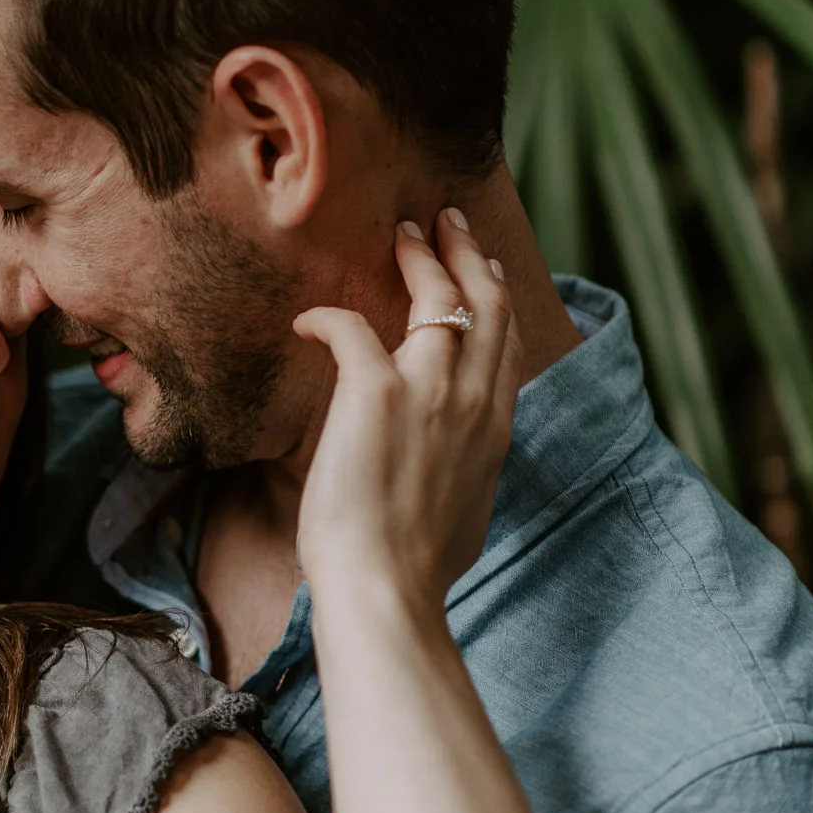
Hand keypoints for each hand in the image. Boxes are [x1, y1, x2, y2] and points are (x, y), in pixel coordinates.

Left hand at [292, 209, 522, 619]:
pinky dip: (325, 318)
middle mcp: (473, 401)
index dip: (495, 295)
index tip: (483, 268)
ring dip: (419, 257)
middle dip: (468, 252)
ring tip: (401, 233)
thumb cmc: (413, 571)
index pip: (507, 341)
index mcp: (495, 430)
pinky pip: (349, 327)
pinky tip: (305, 321)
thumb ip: (462, 473)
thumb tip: (450, 472)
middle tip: (446, 222)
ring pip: (439, 296)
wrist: (386, 591)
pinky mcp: (375, 393)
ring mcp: (430, 392)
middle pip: (486, 302)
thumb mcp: (462, 512)